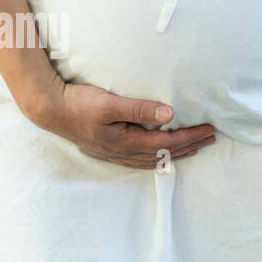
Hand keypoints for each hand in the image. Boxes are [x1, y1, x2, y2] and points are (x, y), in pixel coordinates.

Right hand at [26, 76, 215, 169]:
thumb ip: (139, 109)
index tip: (210, 129)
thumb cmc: (78, 103)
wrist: (50, 109)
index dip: (191, 137)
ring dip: (176, 153)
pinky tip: (160, 155)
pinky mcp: (108, 148)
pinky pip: (140, 159)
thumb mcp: (109, 103)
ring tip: (194, 148)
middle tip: (211, 139)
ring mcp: (114, 153)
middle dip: (190, 146)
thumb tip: (170, 114)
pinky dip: (157, 157)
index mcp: (125, 142)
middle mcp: (122, 152)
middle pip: (164, 153)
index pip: (167, 142)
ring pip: (153, 159)